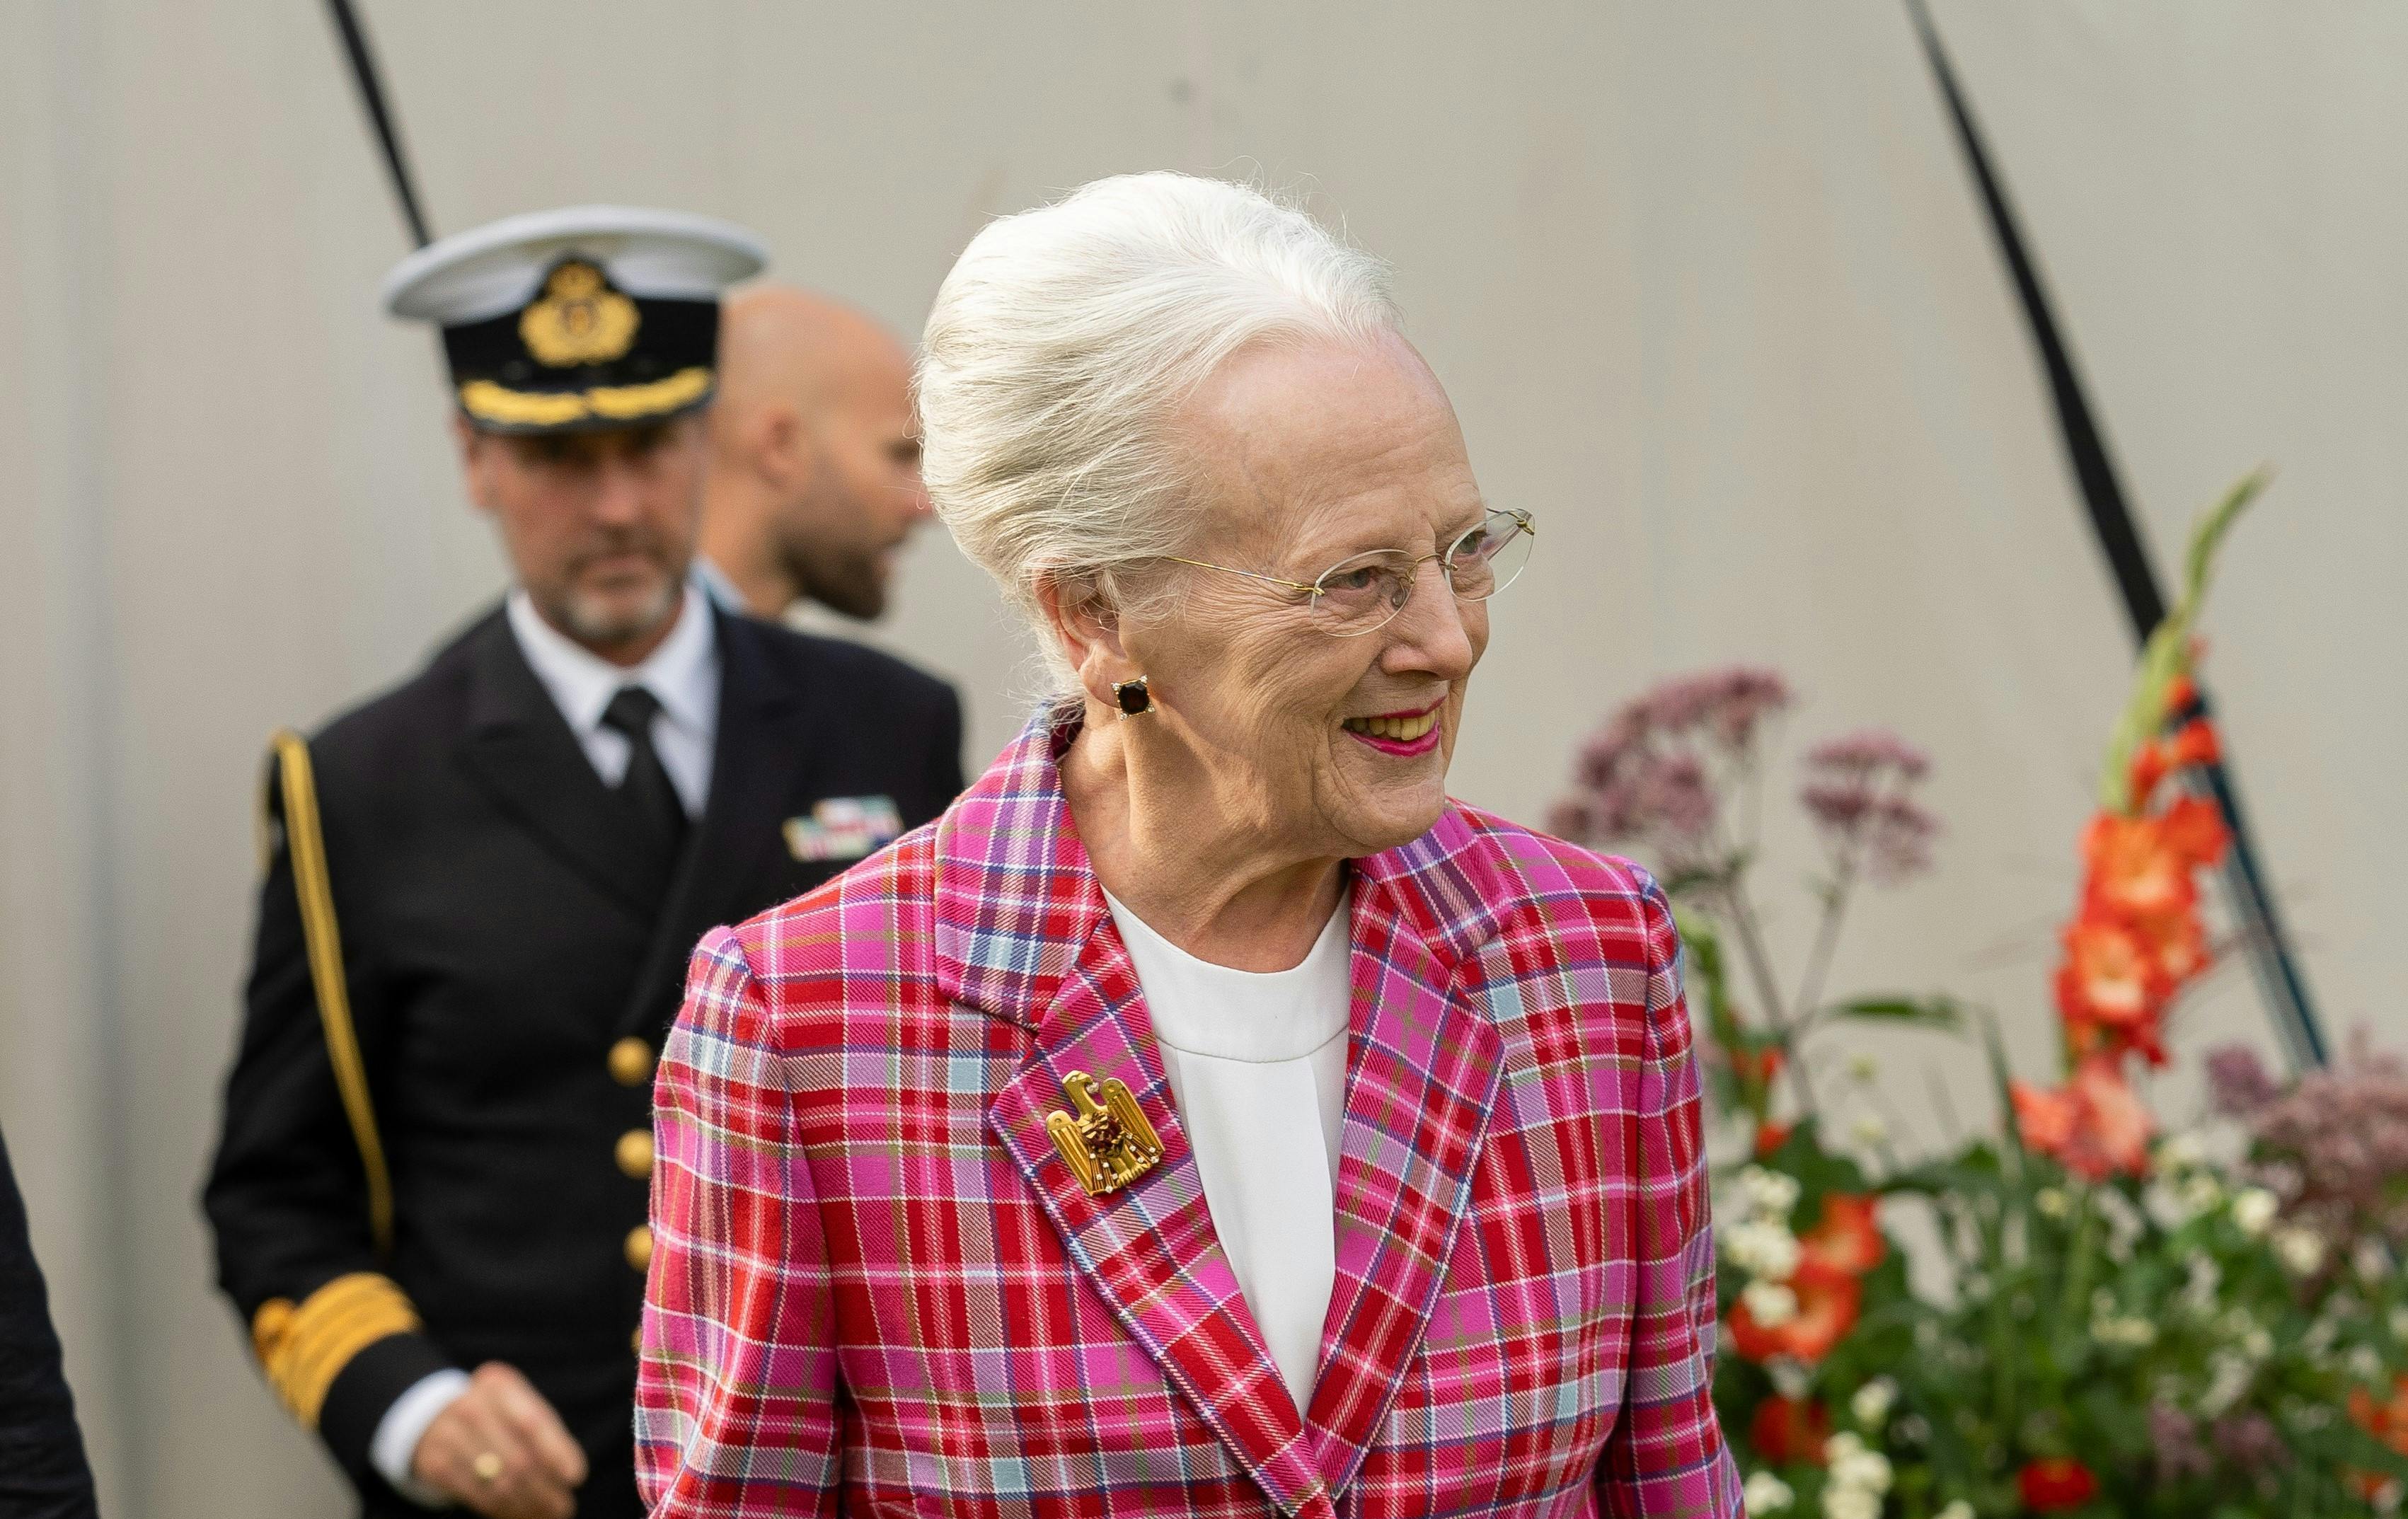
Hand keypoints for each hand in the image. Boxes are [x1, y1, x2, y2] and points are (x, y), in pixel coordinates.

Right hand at [410, 1361, 587, 1518]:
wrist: (433, 1416)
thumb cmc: (495, 1415)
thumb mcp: (518, 1407)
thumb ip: (546, 1433)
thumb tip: (573, 1474)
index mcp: (498, 1386)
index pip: (532, 1422)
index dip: (556, 1452)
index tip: (576, 1476)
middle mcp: (470, 1407)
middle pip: (517, 1458)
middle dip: (545, 1489)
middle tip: (564, 1507)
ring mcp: (448, 1436)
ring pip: (497, 1482)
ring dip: (526, 1506)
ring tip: (546, 1516)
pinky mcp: (434, 1464)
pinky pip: (476, 1495)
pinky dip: (501, 1510)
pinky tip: (518, 1516)